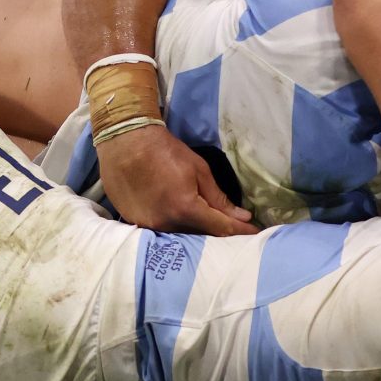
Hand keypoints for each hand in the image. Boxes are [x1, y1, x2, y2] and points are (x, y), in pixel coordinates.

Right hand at [98, 123, 256, 235]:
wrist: (126, 142)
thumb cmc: (166, 151)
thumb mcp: (199, 170)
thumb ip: (219, 198)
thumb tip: (241, 217)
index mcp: (185, 208)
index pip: (220, 228)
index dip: (240, 232)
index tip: (255, 234)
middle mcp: (166, 223)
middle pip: (200, 237)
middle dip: (218, 234)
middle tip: (233, 228)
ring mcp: (148, 226)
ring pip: (180, 237)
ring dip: (195, 233)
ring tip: (207, 225)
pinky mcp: (135, 223)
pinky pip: (161, 231)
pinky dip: (174, 227)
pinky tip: (180, 220)